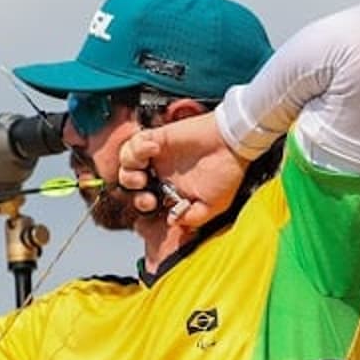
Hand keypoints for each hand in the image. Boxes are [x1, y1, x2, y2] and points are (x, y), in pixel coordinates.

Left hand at [118, 112, 249, 227]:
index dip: (143, 205)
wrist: (234, 143)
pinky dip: (137, 147)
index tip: (155, 205)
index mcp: (170, 190)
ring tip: (144, 170)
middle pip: (129, 184)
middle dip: (132, 192)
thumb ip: (194, 218)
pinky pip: (134, 142)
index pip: (143, 200)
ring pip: (126, 164)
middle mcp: (160, 173)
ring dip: (129, 170)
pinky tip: (154, 148)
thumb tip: (173, 222)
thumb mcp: (214, 205)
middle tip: (148, 194)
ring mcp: (157, 156)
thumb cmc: (227, 172)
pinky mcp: (158, 138)